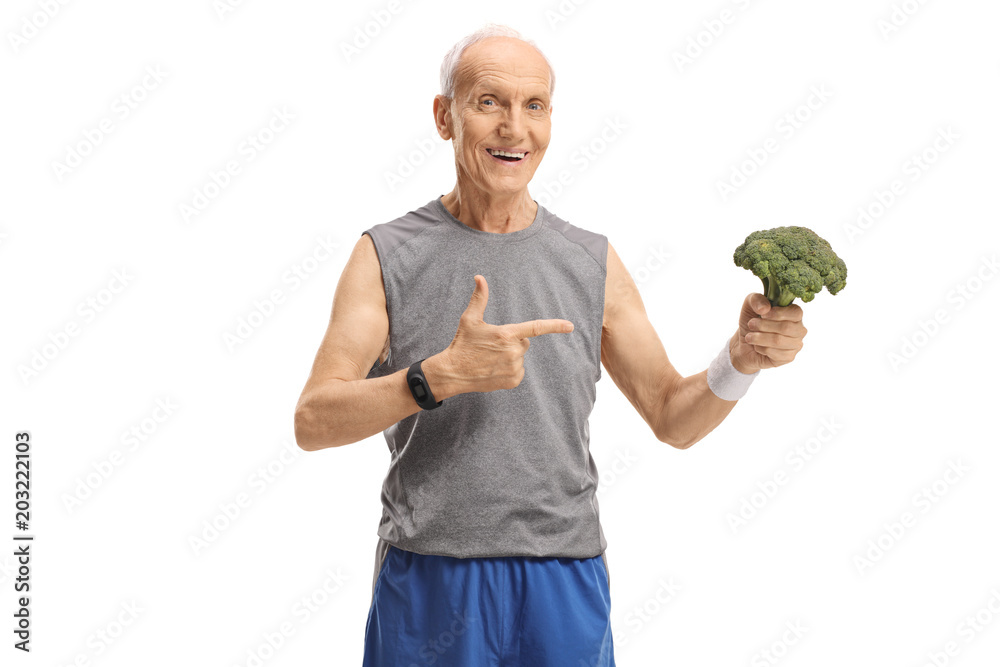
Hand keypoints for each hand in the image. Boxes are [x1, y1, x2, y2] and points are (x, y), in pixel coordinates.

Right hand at [440, 275, 574, 392]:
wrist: (453, 372)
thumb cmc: (462, 343)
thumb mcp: (470, 319)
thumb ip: (479, 298)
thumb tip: (479, 277)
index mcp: (506, 334)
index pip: (536, 328)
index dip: (555, 326)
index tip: (570, 326)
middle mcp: (513, 351)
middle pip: (524, 343)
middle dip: (513, 342)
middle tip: (492, 346)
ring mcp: (514, 367)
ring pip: (520, 357)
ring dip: (510, 357)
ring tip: (490, 359)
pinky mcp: (513, 381)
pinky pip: (518, 371)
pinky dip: (509, 370)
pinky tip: (493, 369)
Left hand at [730, 293, 806, 372]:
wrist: (745, 343)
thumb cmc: (752, 321)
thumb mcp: (749, 306)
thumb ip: (756, 299)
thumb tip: (765, 308)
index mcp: (794, 314)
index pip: (795, 313)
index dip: (778, 313)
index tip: (763, 314)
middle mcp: (799, 329)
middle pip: (786, 328)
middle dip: (764, 326)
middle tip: (751, 324)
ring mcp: (796, 344)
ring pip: (779, 341)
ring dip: (760, 338)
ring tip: (749, 337)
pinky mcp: (789, 357)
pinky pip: (776, 354)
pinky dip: (761, 349)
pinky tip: (757, 346)